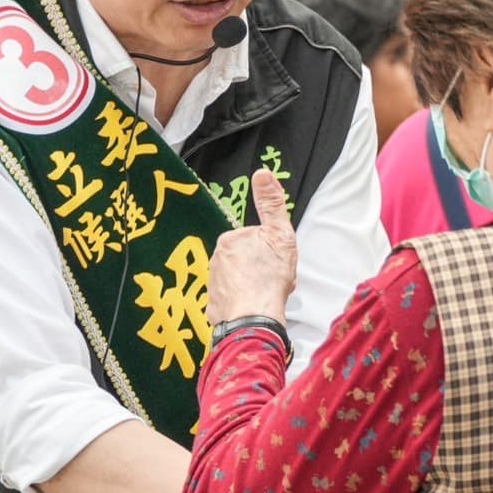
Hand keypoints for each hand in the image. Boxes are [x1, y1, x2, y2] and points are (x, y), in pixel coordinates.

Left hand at [208, 168, 296, 325]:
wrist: (254, 319)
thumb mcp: (279, 234)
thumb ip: (271, 203)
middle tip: (273, 279)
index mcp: (230, 240)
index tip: (275, 262)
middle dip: (258, 268)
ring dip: (250, 286)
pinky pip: (230, 300)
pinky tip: (253, 307)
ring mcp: (213, 284)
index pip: (253, 240)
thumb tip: (262, 173)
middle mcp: (216, 259)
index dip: (269, 251)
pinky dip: (241, 303)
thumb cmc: (268, 279)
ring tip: (265, 295)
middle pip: (244, 260)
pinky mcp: (213, 306)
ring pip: (237, 280)